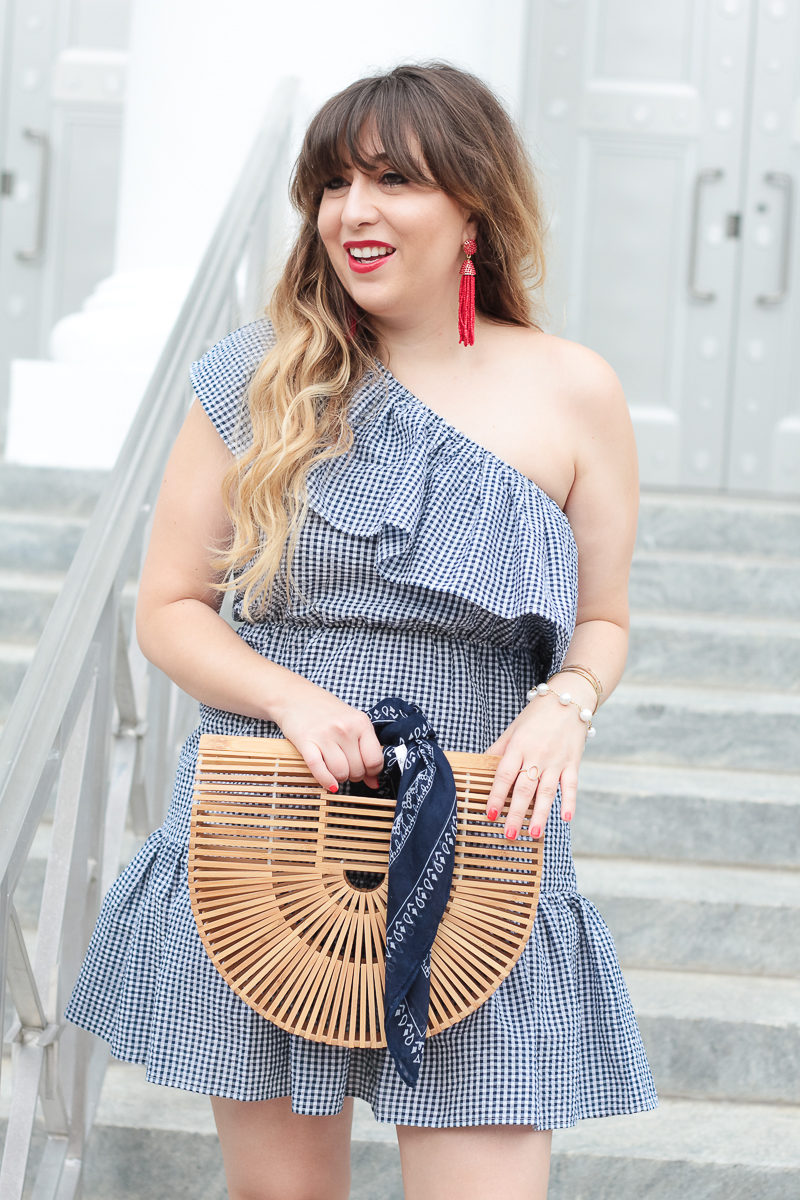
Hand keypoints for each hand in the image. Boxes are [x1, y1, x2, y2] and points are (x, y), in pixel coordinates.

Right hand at [271, 677, 385, 792]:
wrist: (296, 697)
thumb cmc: (327, 711)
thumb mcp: (353, 723)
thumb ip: (366, 750)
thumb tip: (374, 782)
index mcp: (361, 722)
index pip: (375, 760)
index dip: (372, 772)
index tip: (367, 771)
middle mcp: (345, 728)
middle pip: (357, 770)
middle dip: (354, 775)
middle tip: (348, 768)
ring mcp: (325, 735)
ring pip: (340, 773)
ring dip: (340, 778)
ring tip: (336, 770)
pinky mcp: (306, 742)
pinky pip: (319, 770)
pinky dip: (326, 781)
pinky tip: (329, 784)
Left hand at [483, 693, 587, 840]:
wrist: (568, 699)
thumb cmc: (536, 716)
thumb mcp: (513, 729)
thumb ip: (498, 750)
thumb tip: (479, 766)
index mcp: (518, 746)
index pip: (504, 775)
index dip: (496, 795)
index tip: (490, 814)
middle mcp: (537, 754)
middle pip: (524, 788)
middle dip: (516, 813)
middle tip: (509, 834)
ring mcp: (557, 759)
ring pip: (547, 791)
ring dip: (541, 814)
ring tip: (534, 834)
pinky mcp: (574, 762)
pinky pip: (571, 785)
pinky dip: (570, 801)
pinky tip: (566, 818)